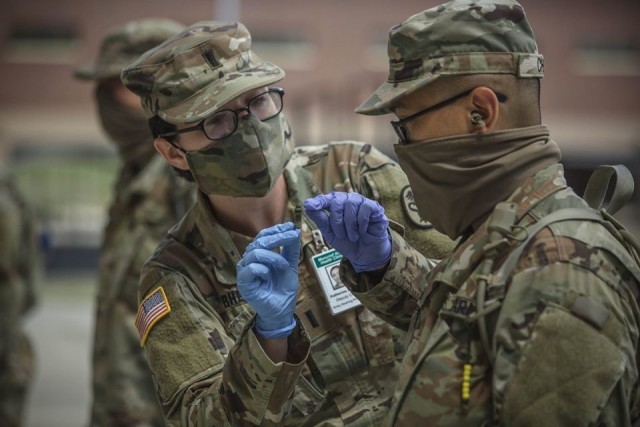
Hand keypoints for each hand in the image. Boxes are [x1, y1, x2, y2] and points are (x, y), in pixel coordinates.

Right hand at [236, 222, 300, 338]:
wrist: (282, 311)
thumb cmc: (283, 289)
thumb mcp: (290, 266)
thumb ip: (290, 250)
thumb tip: (294, 230)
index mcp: (259, 255)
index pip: (263, 237)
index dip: (275, 230)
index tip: (290, 227)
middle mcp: (249, 261)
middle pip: (259, 241)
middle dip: (277, 237)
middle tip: (291, 237)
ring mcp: (245, 272)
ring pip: (254, 253)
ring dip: (272, 256)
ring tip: (283, 266)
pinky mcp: (243, 283)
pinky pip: (249, 269)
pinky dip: (261, 268)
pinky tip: (268, 274)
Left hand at [304, 192, 390, 272]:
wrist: (365, 255)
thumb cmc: (348, 242)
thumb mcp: (330, 233)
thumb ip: (320, 219)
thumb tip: (308, 205)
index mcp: (336, 206)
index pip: (326, 199)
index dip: (318, 201)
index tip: (309, 206)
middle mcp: (348, 201)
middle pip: (337, 201)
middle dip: (337, 221)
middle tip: (341, 235)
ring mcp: (362, 203)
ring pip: (351, 203)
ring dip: (350, 224)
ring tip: (353, 236)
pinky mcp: (375, 208)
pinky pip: (365, 208)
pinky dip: (362, 222)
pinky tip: (362, 231)